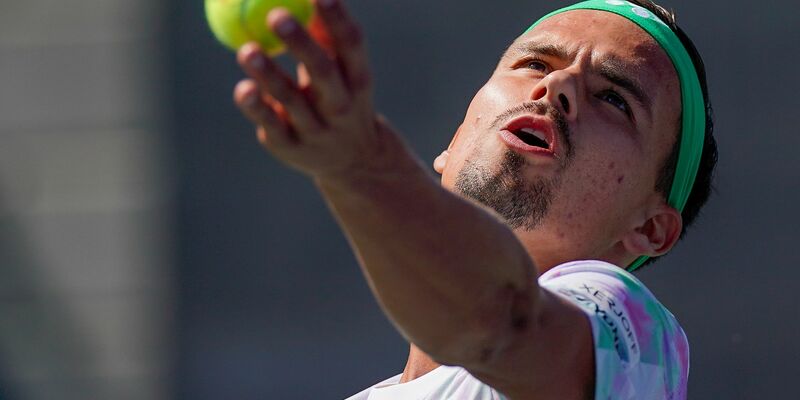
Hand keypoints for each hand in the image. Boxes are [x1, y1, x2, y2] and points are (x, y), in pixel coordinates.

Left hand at [234, 0, 397, 180]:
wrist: (354, 161)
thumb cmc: (340, 98)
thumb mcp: (343, 71)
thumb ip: (325, 36)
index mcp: (358, 79)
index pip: (351, 45)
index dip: (337, 17)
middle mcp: (342, 106)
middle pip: (323, 72)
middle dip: (300, 43)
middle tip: (276, 14)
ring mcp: (317, 130)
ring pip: (292, 100)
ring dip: (270, 75)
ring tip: (247, 50)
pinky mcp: (292, 149)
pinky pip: (272, 126)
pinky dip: (257, 108)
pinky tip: (244, 89)